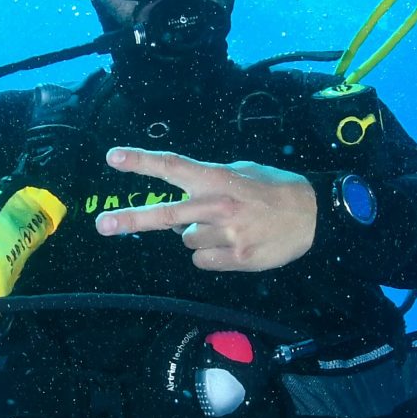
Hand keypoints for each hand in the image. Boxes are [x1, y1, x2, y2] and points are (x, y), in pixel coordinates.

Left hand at [93, 147, 318, 271]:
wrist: (314, 216)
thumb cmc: (274, 190)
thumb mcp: (242, 172)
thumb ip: (209, 182)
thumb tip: (182, 201)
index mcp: (216, 179)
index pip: (172, 166)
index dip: (141, 162)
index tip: (113, 158)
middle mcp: (216, 205)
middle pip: (165, 214)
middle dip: (130, 219)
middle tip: (102, 225)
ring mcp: (225, 234)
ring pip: (187, 241)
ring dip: (199, 235)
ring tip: (228, 227)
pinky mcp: (235, 258)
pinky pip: (202, 260)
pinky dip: (212, 254)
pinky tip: (234, 244)